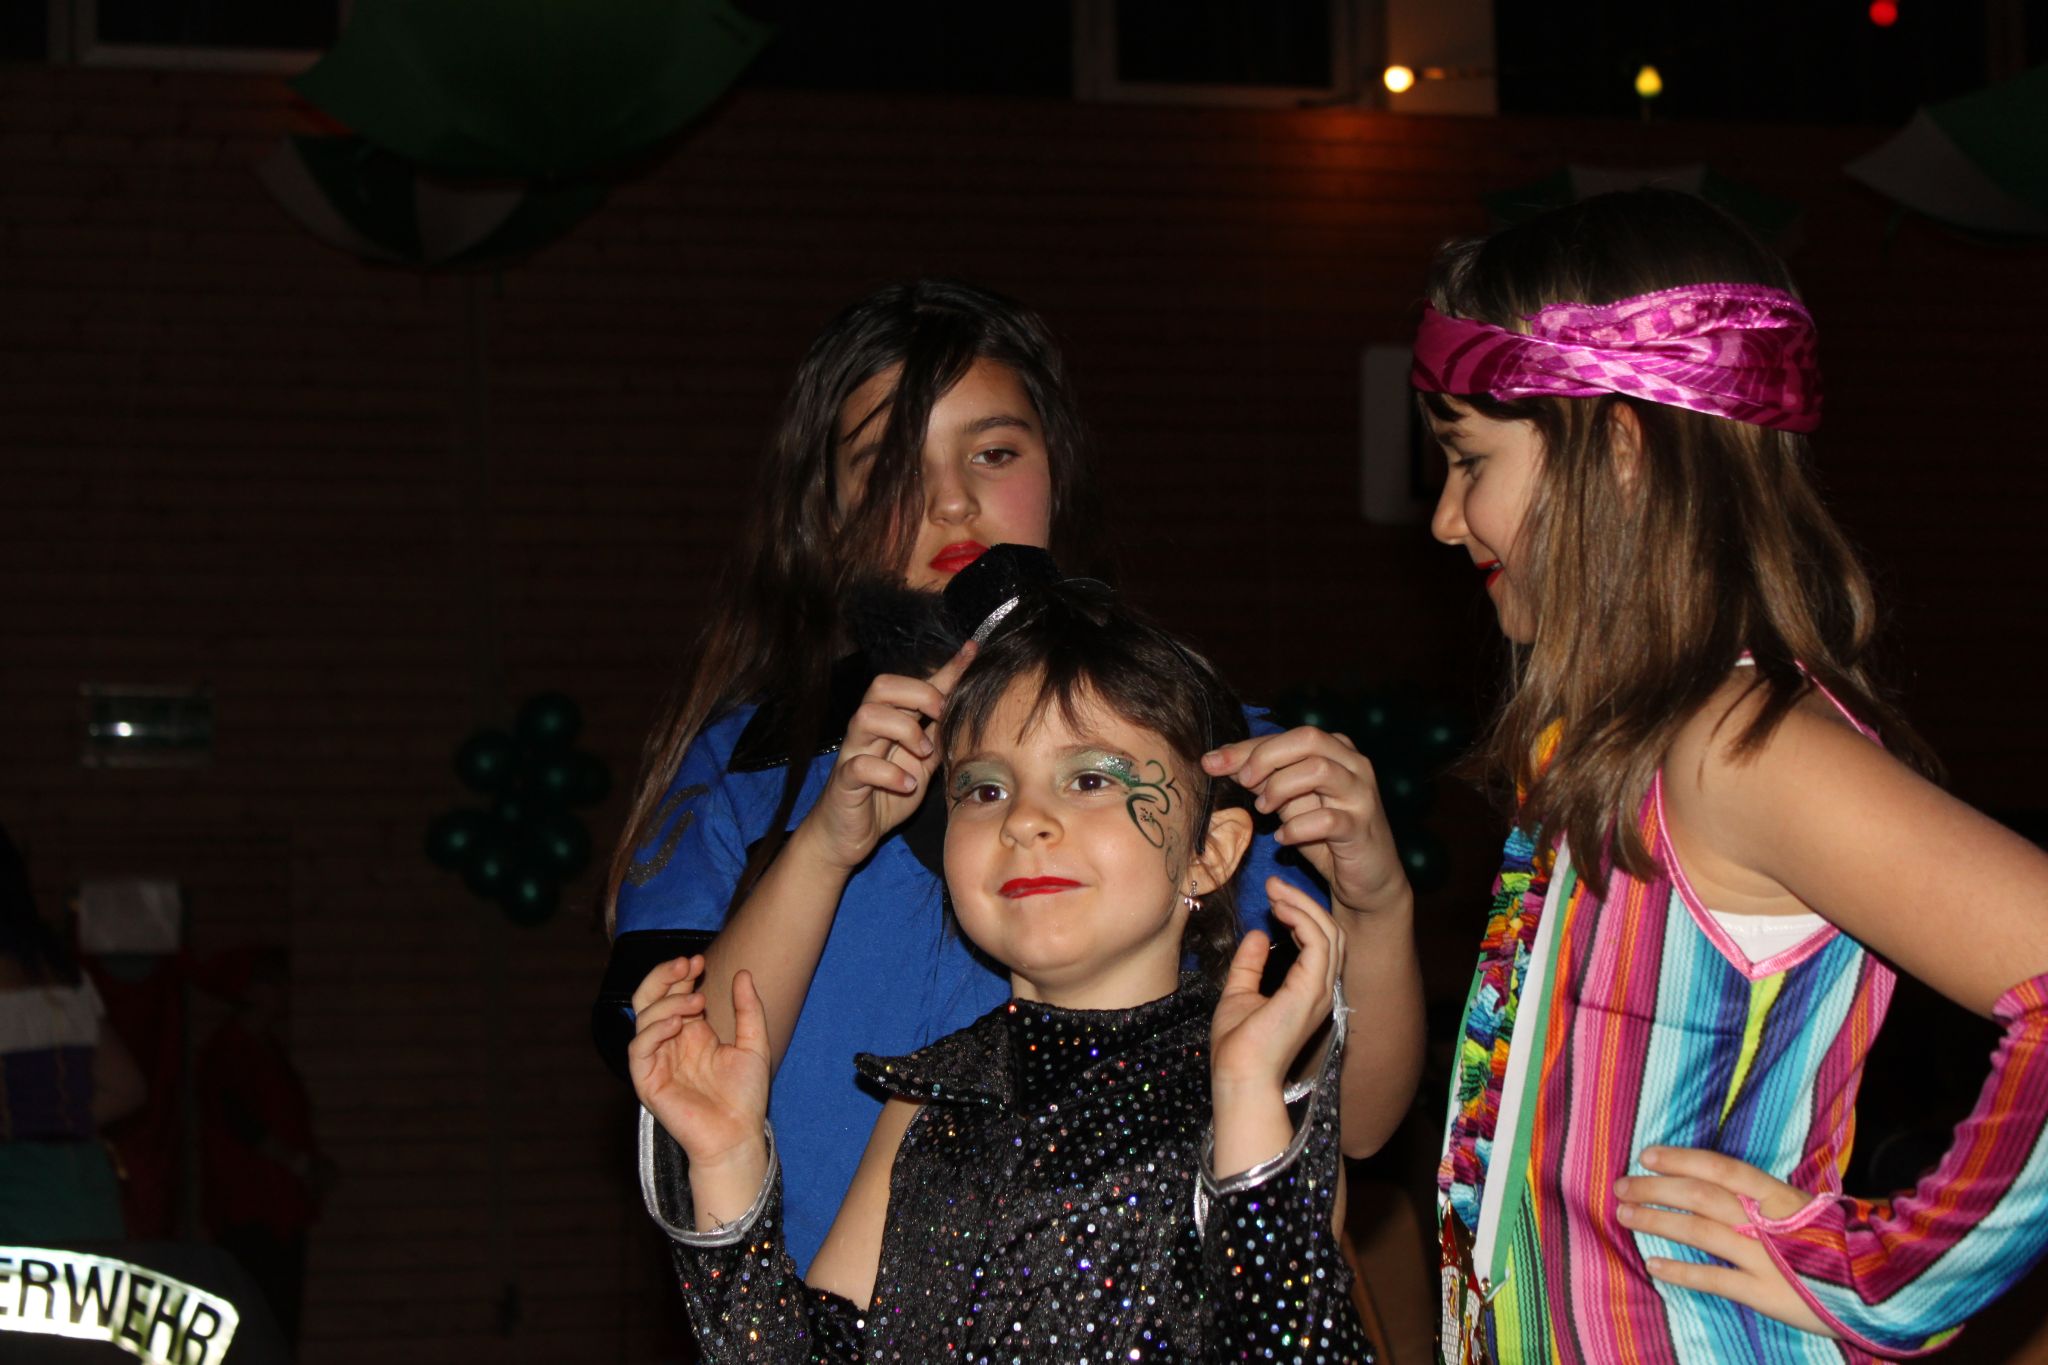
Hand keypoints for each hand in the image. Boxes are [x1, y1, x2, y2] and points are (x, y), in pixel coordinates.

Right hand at [628, 955, 770, 1174]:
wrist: (737, 1135)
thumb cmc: (746, 1096)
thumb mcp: (754, 1044)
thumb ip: (748, 1009)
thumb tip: (742, 972)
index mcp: (690, 1032)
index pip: (673, 992)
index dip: (680, 973)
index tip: (699, 960)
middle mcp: (670, 1042)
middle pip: (649, 998)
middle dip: (664, 976)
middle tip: (687, 964)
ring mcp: (656, 1060)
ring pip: (643, 1018)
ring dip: (667, 1003)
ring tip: (697, 1002)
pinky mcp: (647, 1081)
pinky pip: (638, 1049)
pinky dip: (654, 1031)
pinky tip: (677, 1025)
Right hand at [805, 644, 974, 870]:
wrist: (848, 834)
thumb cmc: (884, 794)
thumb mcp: (922, 763)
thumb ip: (940, 737)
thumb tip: (969, 711)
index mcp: (891, 721)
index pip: (914, 684)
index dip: (945, 668)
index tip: (972, 651)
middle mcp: (868, 729)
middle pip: (882, 685)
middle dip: (919, 694)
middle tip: (940, 717)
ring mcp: (853, 752)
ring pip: (866, 715)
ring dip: (904, 731)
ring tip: (923, 755)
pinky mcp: (844, 781)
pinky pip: (860, 765)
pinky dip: (888, 773)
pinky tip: (907, 784)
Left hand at [1201, 727, 1407, 916]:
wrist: (1367, 877)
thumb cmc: (1324, 833)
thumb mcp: (1289, 801)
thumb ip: (1262, 778)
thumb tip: (1217, 760)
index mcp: (1334, 749)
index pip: (1286, 736)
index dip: (1245, 747)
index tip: (1210, 762)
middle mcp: (1353, 764)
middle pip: (1307, 739)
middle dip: (1266, 757)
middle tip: (1243, 782)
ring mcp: (1361, 794)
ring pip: (1319, 770)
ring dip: (1281, 788)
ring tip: (1263, 809)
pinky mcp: (1362, 827)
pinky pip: (1327, 819)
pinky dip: (1297, 828)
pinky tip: (1284, 838)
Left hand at [1210, 878, 1345, 1095]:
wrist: (1238, 1075)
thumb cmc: (1239, 1047)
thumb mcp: (1240, 993)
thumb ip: (1251, 965)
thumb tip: (1257, 935)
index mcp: (1308, 991)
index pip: (1320, 943)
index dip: (1301, 915)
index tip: (1273, 897)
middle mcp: (1321, 990)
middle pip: (1331, 932)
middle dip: (1304, 902)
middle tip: (1275, 885)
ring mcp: (1320, 991)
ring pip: (1329, 933)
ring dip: (1303, 905)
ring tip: (1276, 890)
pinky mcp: (1311, 991)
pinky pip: (1318, 943)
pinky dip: (1302, 919)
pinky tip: (1280, 909)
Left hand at [1614, 1146, 1835, 1337]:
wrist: (1880, 1290)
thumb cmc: (1833, 1243)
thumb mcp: (1801, 1208)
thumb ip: (1760, 1197)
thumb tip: (1709, 1181)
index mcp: (1779, 1196)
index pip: (1722, 1167)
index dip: (1681, 1159)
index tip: (1647, 1155)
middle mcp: (1768, 1222)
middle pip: (1701, 1196)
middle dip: (1656, 1189)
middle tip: (1622, 1186)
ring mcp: (1767, 1259)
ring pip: (1700, 1232)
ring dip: (1657, 1221)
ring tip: (1625, 1216)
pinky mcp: (1767, 1295)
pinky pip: (1716, 1280)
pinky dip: (1681, 1272)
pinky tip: (1653, 1265)